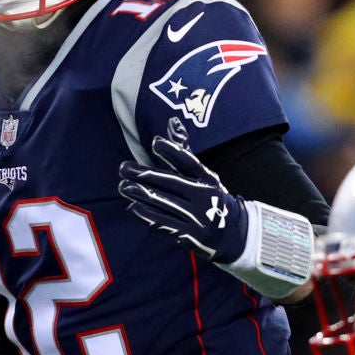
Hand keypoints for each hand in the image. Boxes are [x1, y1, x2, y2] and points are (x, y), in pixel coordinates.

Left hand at [118, 125, 246, 262]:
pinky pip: (164, 222)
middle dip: (145, 175)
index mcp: (208, 179)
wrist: (230, 233)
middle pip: (171, 182)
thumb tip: (172, 121)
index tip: (154, 143)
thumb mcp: (202, 175)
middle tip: (124, 168)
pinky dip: (147, 214)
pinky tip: (133, 206)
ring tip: (124, 187)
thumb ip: (183, 152)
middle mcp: (204, 196)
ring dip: (141, 194)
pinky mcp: (189, 233)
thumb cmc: (209, 197)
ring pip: (164, 203)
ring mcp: (197, 216)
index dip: (172, 152)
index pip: (189, 162)